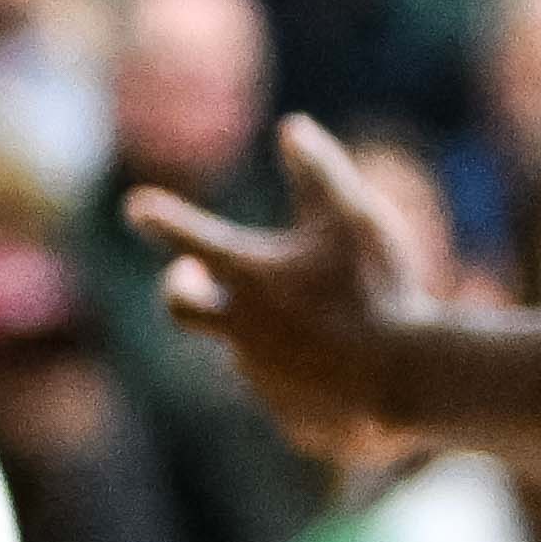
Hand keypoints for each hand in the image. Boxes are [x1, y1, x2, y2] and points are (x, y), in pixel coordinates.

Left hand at [125, 118, 443, 473]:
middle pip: (182, 308)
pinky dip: (308, 372)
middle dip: (180, 288)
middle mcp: (238, 330)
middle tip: (185, 274)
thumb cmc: (380, 288)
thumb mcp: (354, 218)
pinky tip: (347, 368)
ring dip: (270, 329)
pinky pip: (290, 387)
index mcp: (249, 278)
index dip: (164, 220)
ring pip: (248, 347)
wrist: (404, 378)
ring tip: (324, 320)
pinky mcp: (284, 413)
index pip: (190, 239)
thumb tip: (290, 128)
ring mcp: (257, 376)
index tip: (136, 207)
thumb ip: (320, 171)